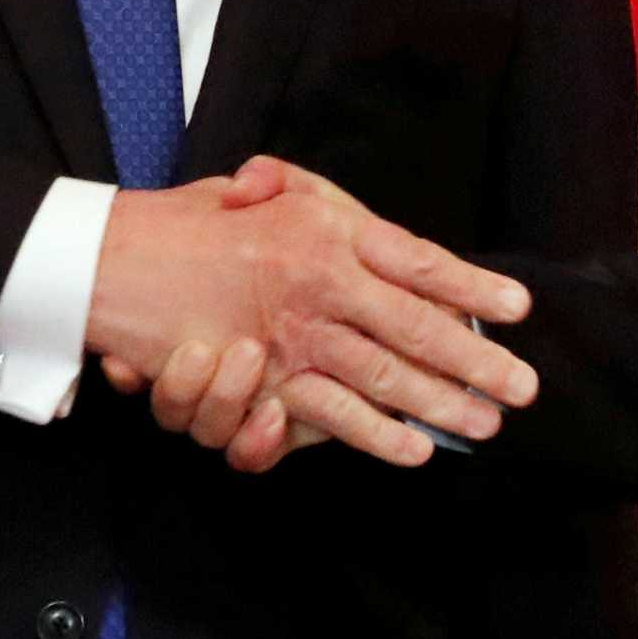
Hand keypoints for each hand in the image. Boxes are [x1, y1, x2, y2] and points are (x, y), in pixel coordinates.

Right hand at [86, 156, 535, 466]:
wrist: (112, 261)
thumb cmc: (192, 223)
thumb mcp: (260, 191)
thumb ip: (310, 196)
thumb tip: (353, 210)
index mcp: (327, 230)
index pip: (417, 259)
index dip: (471, 285)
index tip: (518, 308)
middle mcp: (321, 282)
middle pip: (417, 326)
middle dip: (476, 359)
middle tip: (524, 387)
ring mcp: (296, 336)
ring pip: (385, 377)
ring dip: (441, 403)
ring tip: (486, 422)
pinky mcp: (265, 380)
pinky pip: (332, 414)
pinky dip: (377, 435)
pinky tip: (414, 447)